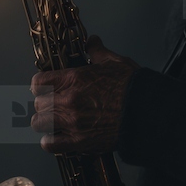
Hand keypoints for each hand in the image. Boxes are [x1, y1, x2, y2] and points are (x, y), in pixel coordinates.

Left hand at [30, 35, 139, 153]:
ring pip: (39, 123)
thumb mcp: (114, 62)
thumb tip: (92, 41)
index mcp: (74, 79)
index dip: (41, 85)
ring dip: (45, 122)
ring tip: (53, 122)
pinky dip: (51, 142)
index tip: (45, 87)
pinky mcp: (79, 142)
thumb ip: (97, 51)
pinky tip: (57, 138)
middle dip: (44, 103)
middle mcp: (68, 100)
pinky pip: (50, 144)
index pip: (38, 82)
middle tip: (53, 104)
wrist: (147, 113)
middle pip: (38, 103)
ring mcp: (72, 122)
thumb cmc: (132, 88)